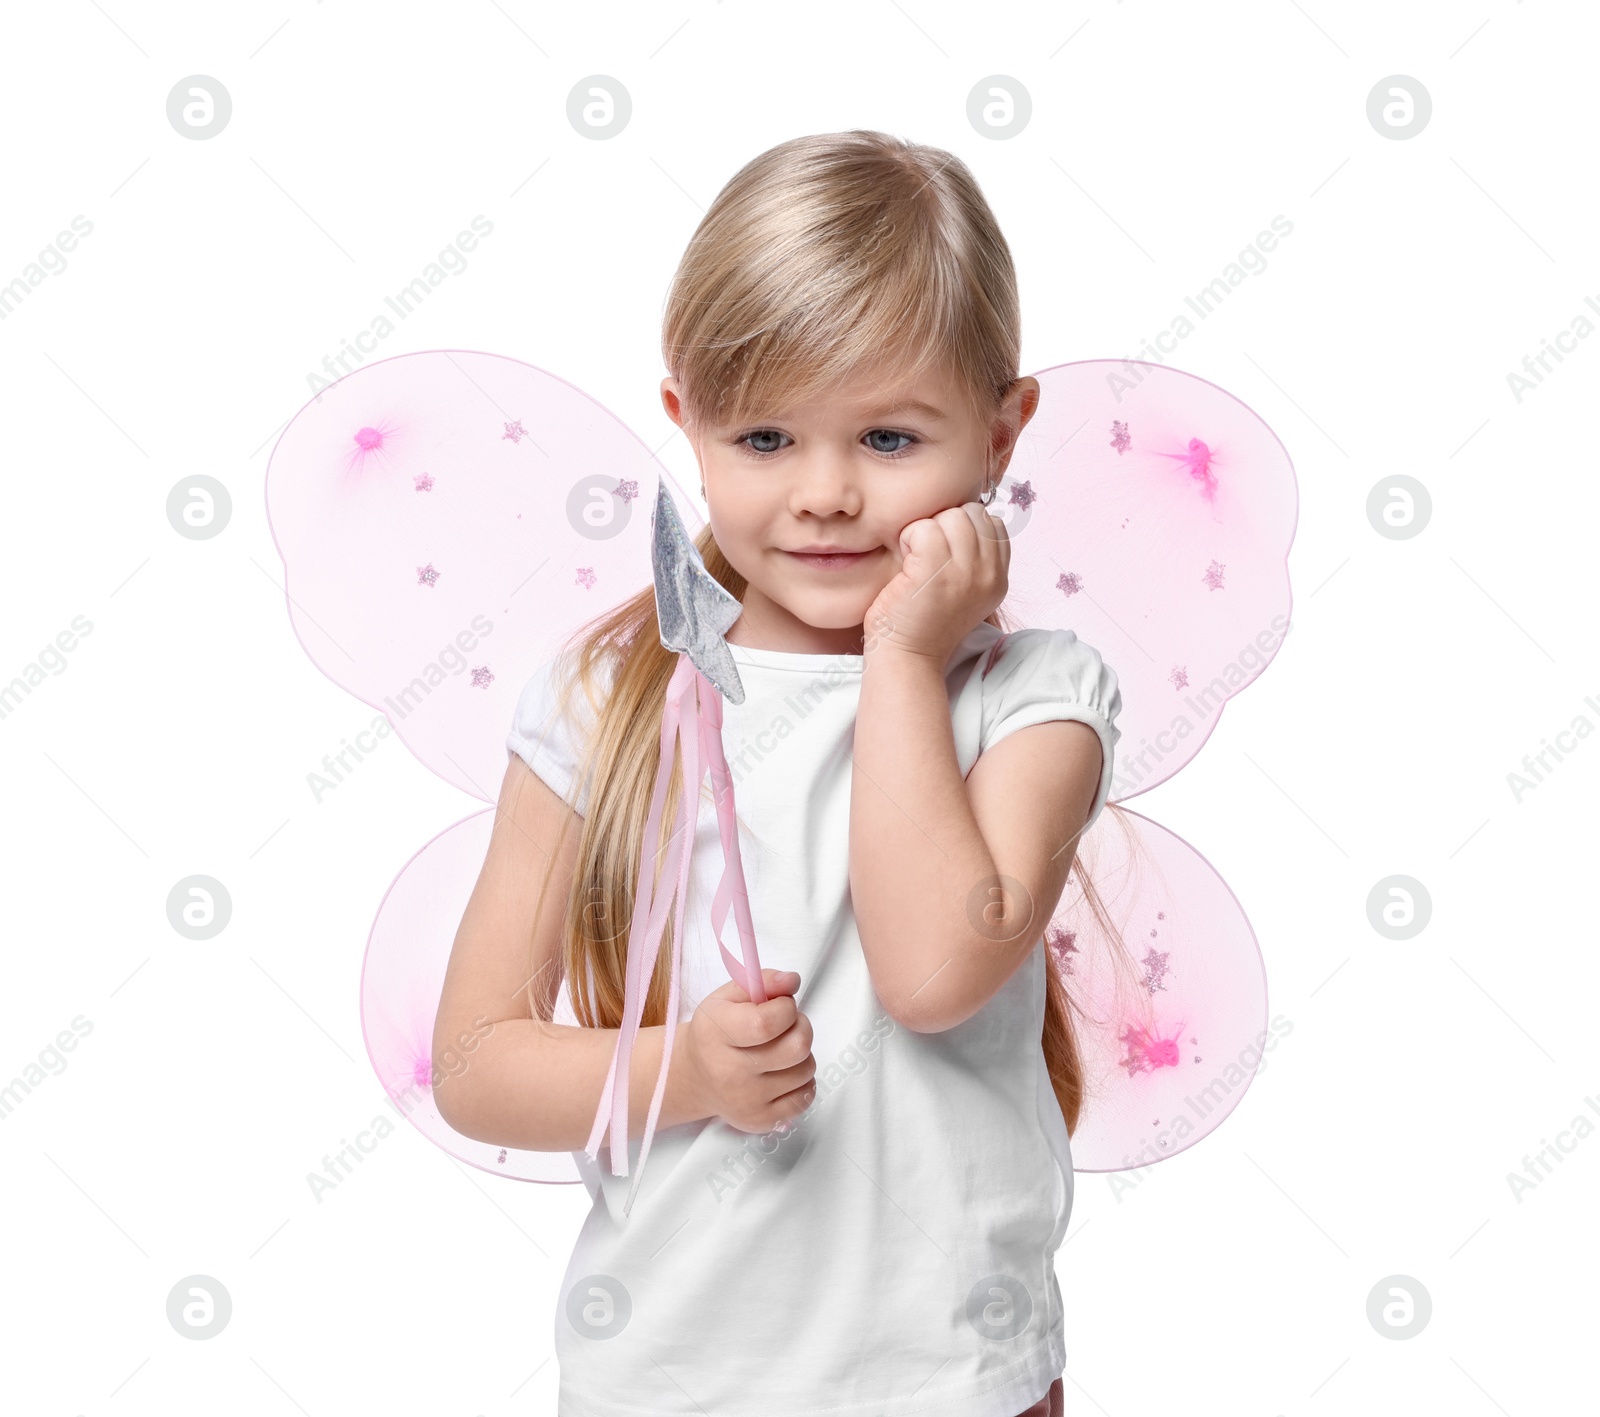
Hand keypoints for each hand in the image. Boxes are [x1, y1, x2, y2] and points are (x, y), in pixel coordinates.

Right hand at [675, 968, 815, 1133]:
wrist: (694, 1077)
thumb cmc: (715, 1032)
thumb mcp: (728, 997)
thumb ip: (762, 981)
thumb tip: (791, 981)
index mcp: (716, 1035)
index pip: (767, 1023)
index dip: (786, 1008)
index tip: (782, 1004)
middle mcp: (730, 1073)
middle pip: (796, 1048)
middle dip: (801, 1027)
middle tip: (787, 1025)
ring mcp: (747, 1102)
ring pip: (805, 1071)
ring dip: (801, 1054)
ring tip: (781, 1049)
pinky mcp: (761, 1121)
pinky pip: (805, 1097)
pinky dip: (802, 1081)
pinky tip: (783, 1072)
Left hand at [862, 501, 1009, 666]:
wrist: (906, 657)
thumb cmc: (923, 620)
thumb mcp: (964, 590)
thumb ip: (974, 557)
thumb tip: (964, 515)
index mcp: (999, 578)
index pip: (993, 522)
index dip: (963, 528)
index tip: (944, 553)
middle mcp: (989, 575)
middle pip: (972, 513)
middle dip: (944, 525)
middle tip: (925, 556)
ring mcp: (965, 573)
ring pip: (950, 516)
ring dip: (925, 531)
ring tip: (915, 560)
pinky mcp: (936, 571)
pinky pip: (924, 527)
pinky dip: (908, 538)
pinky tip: (905, 563)